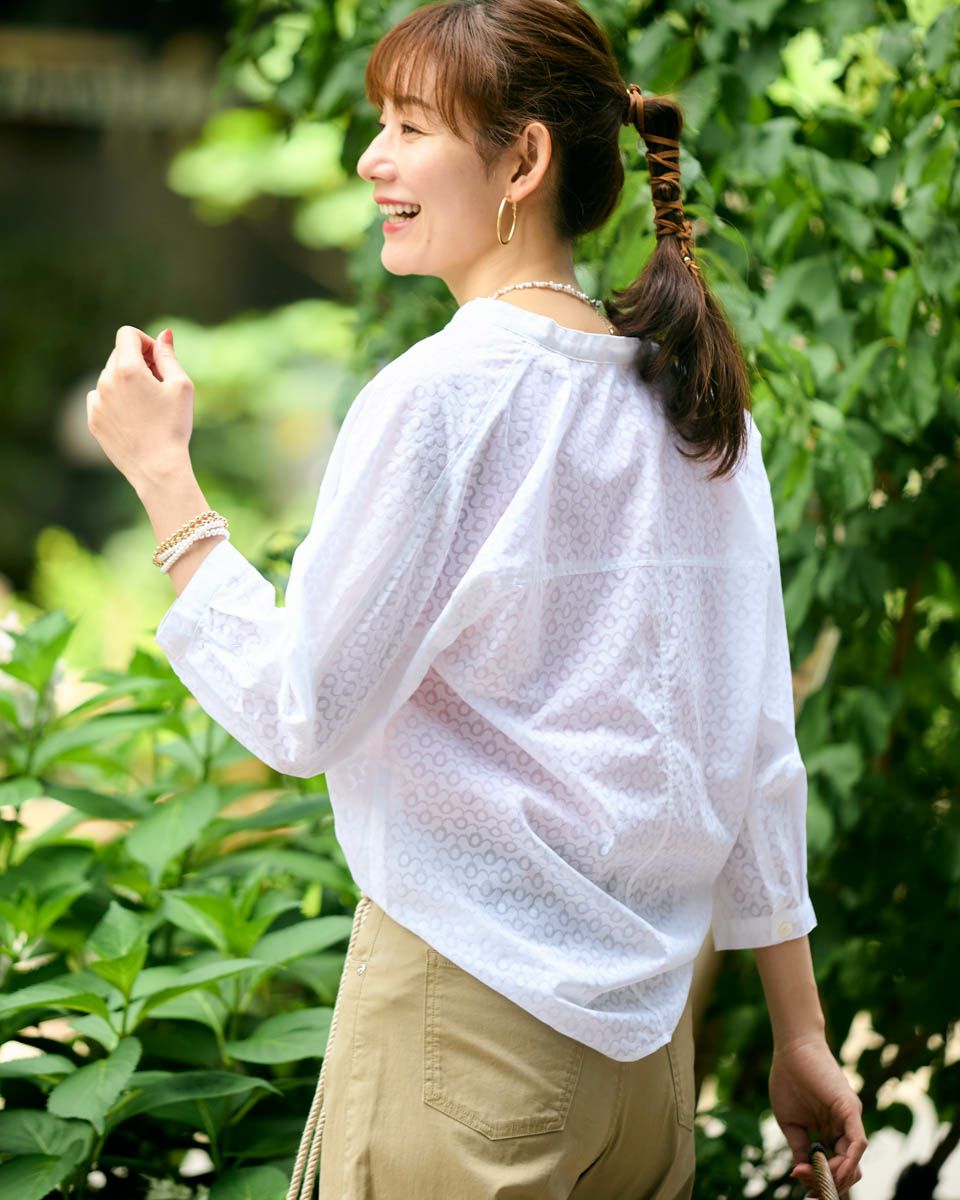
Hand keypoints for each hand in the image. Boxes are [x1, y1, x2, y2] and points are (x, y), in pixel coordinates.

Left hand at [87, 326, 194, 493]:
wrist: (158, 468)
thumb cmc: (174, 426)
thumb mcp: (181, 386)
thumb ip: (169, 356)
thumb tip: (163, 335)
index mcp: (128, 369)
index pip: (127, 334)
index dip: (145, 342)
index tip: (158, 360)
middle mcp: (106, 381)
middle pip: (118, 354)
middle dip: (138, 361)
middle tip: (158, 384)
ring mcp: (96, 401)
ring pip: (109, 377)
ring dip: (127, 382)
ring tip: (148, 405)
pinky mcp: (93, 419)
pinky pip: (101, 398)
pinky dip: (116, 400)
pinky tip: (134, 418)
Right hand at [769, 1035, 866, 1195]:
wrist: (790, 1050)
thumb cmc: (787, 1080)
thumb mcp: (790, 1123)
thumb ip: (800, 1148)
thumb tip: (801, 1175)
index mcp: (830, 1132)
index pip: (834, 1166)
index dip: (822, 1182)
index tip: (804, 1189)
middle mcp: (844, 1128)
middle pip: (847, 1168)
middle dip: (830, 1184)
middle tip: (809, 1188)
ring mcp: (849, 1119)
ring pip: (854, 1160)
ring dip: (838, 1177)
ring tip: (817, 1181)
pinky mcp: (850, 1109)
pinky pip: (857, 1143)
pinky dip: (848, 1161)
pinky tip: (834, 1172)